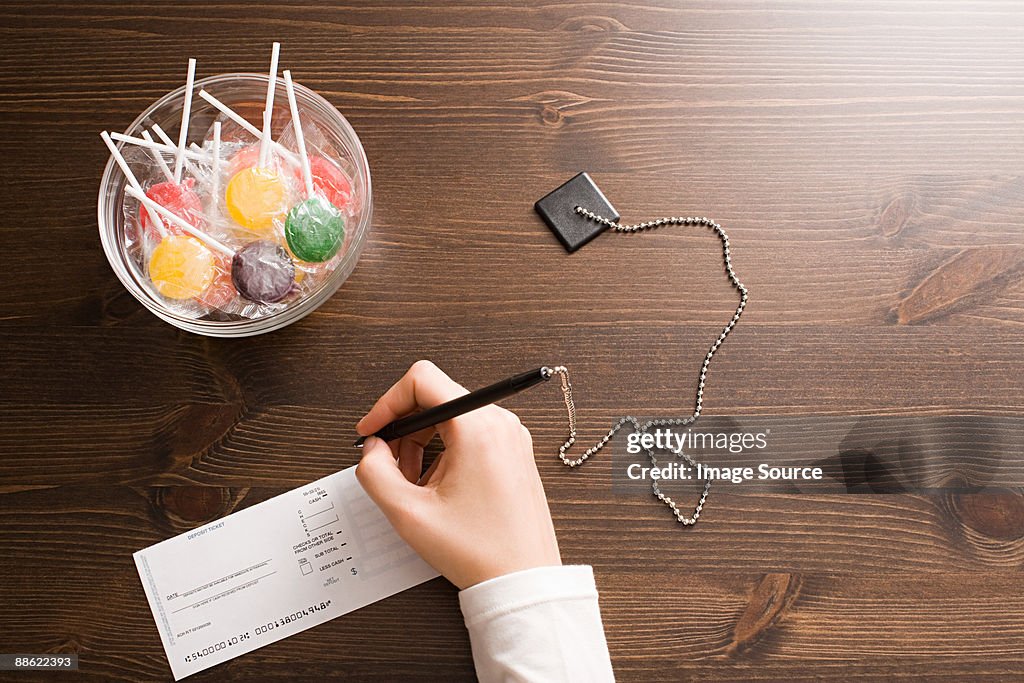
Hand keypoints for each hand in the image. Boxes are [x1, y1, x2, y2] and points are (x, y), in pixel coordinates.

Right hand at [355, 360, 561, 588]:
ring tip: (412, 483)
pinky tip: (436, 486)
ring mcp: (511, 436)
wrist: (523, 579)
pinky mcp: (514, 451)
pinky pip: (470, 433)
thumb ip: (375, 473)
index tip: (372, 431)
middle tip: (388, 465)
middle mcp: (500, 422)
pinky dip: (444, 450)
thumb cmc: (479, 550)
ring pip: (451, 416)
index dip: (387, 402)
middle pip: (436, 396)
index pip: (422, 379)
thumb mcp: (409, 514)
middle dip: (403, 428)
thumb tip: (371, 449)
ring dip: (421, 442)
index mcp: (478, 427)